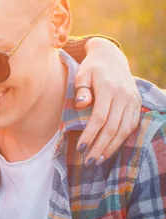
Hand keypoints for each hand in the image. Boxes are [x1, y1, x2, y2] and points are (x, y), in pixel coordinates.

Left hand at [74, 37, 141, 164]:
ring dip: (111, 147)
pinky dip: (121, 140)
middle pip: (113, 127)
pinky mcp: (137, 104)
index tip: (80, 148)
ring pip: (124, 130)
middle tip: (88, 161)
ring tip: (97, 160)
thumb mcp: (82, 74)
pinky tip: (109, 149)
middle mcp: (123, 95)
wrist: (111, 57)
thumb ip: (81, 89)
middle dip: (100, 146)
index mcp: (108, 88)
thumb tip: (81, 104)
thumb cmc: (91, 68)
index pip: (100, 117)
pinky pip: (131, 126)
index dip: (91, 134)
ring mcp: (132, 100)